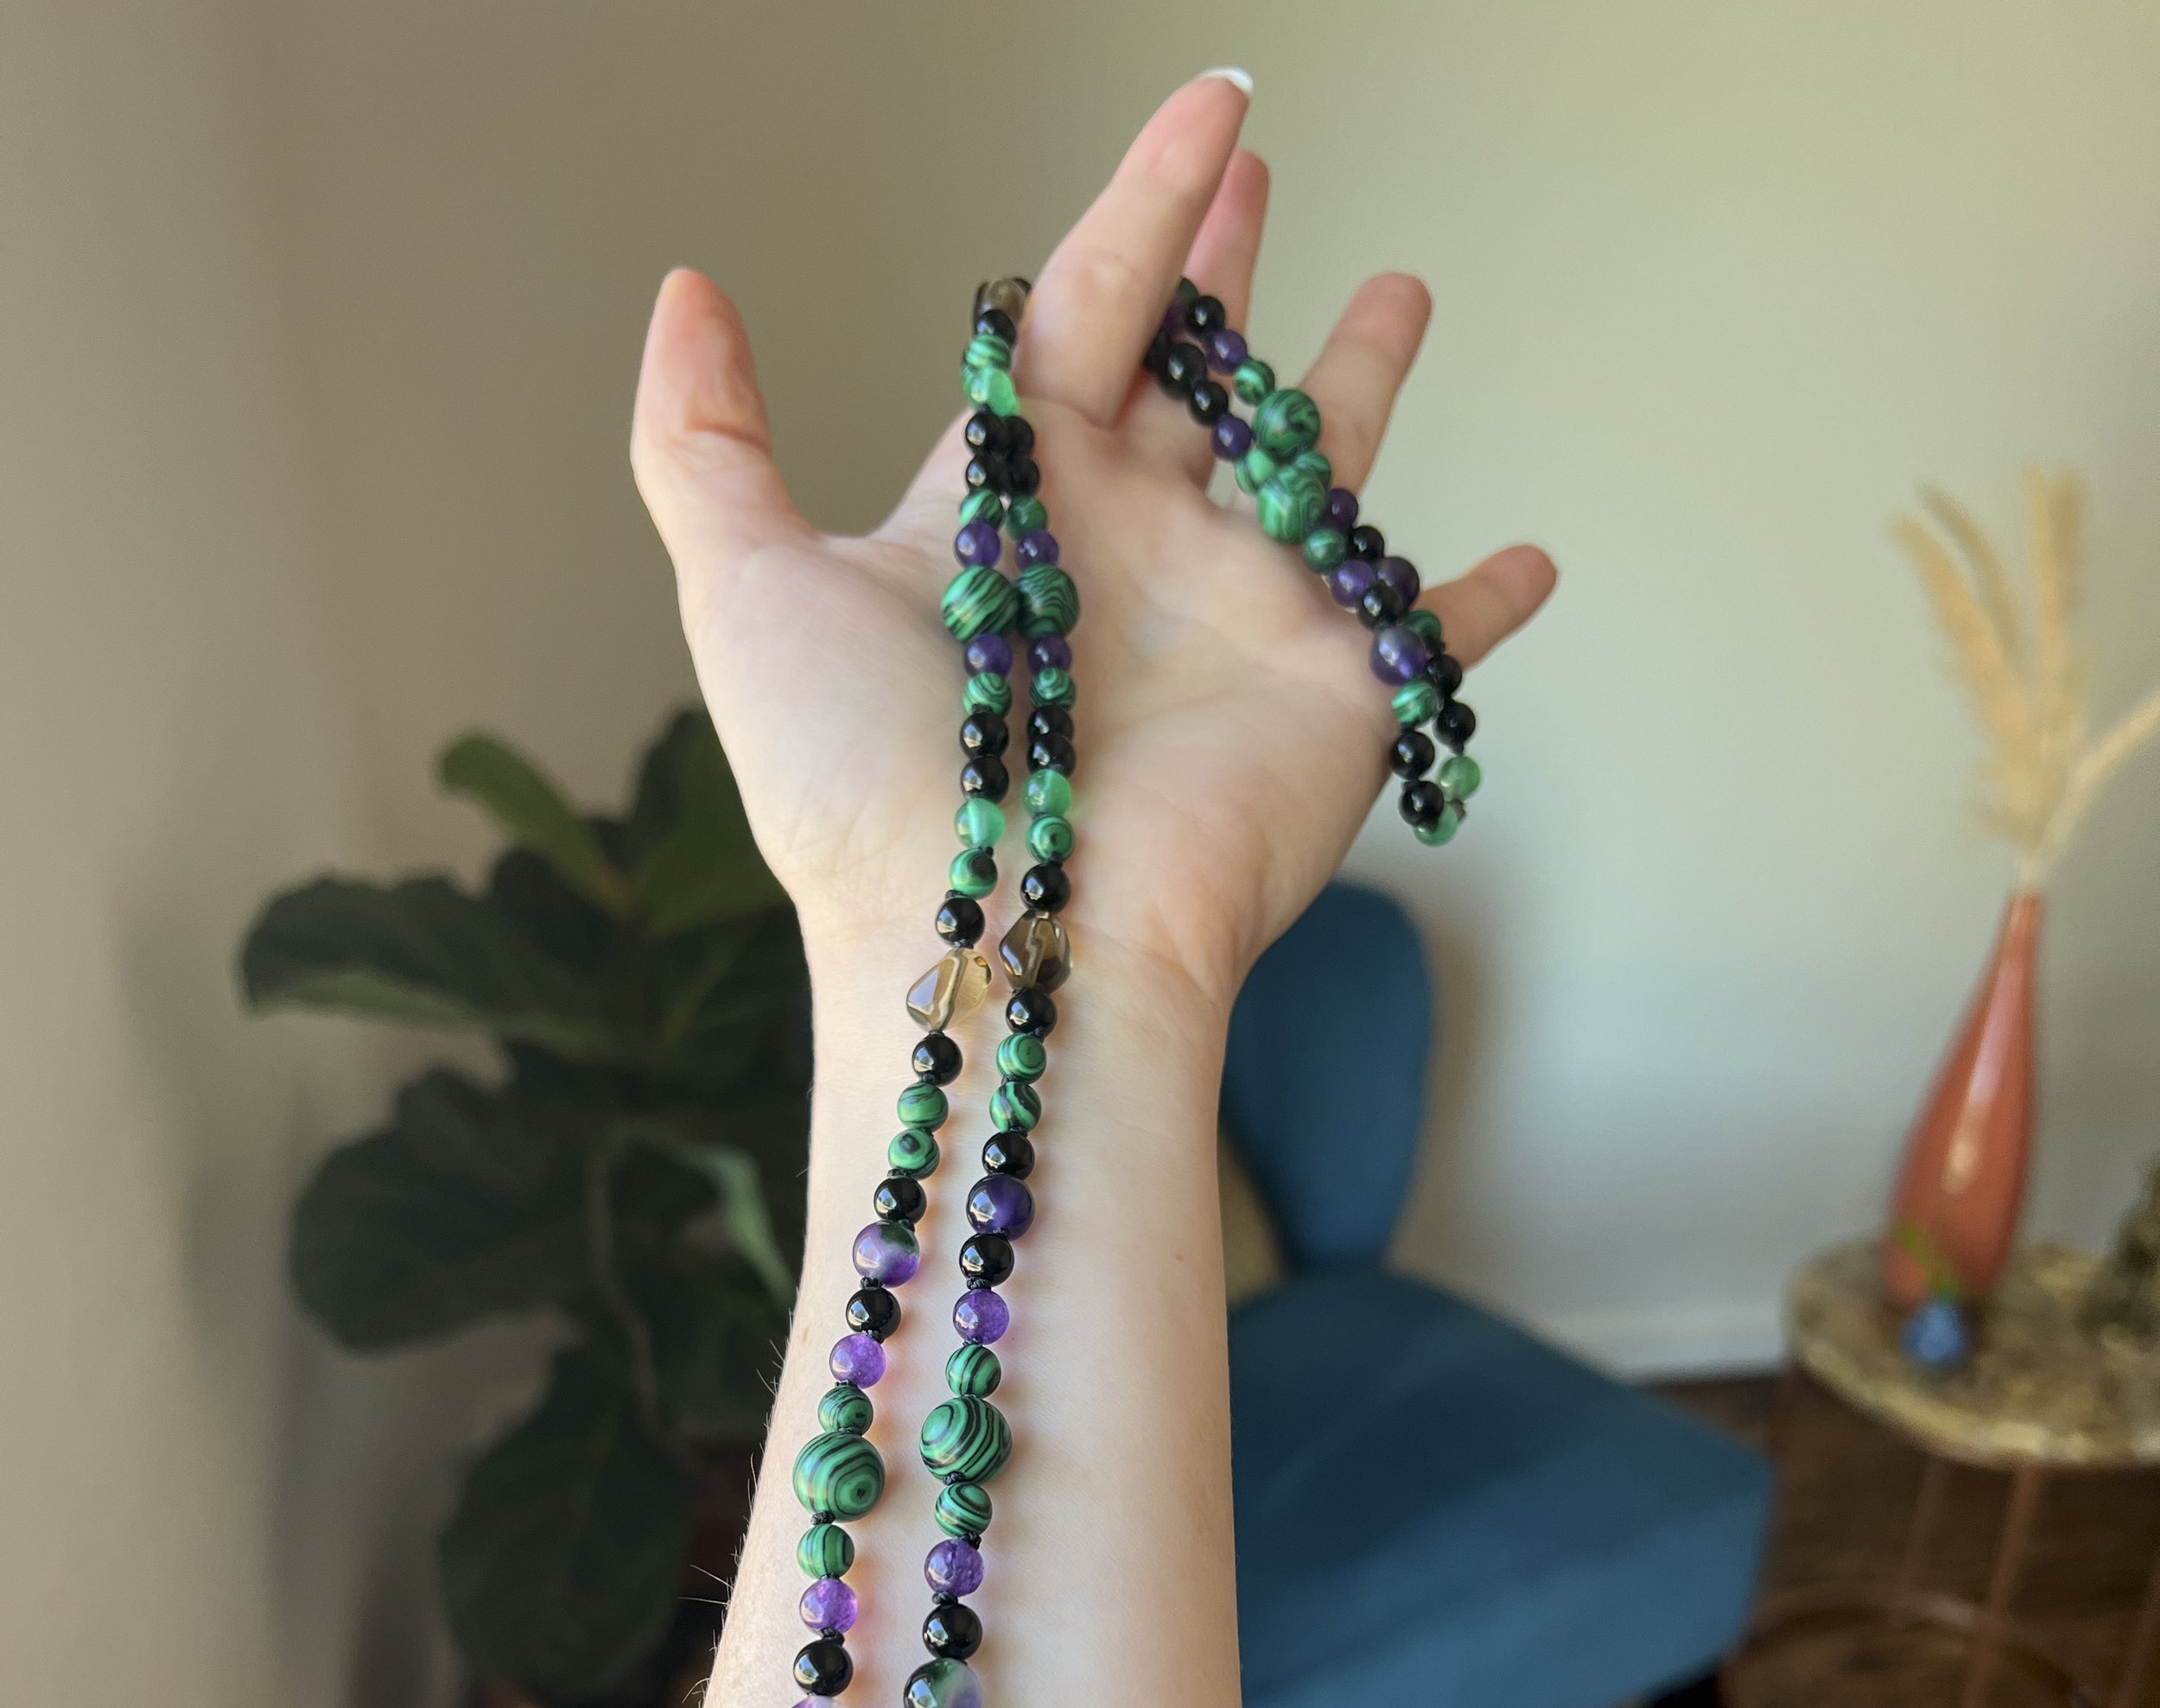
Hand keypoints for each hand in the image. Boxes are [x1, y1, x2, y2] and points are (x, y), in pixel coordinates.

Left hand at [632, 74, 1554, 1028]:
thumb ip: (704, 440)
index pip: (1087, 317)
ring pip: (1318, 468)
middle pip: (1194, 374)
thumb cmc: (870, 789)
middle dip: (1226, 270)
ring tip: (1400, 292)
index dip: (1143, 209)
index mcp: (1018, 507)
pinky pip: (1435, 635)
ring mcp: (1243, 620)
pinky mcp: (1336, 696)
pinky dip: (1484, 605)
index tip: (1208, 112)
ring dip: (1360, 385)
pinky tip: (1531, 564)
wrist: (999, 948)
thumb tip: (686, 286)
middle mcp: (1135, 550)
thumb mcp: (748, 591)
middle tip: (1256, 170)